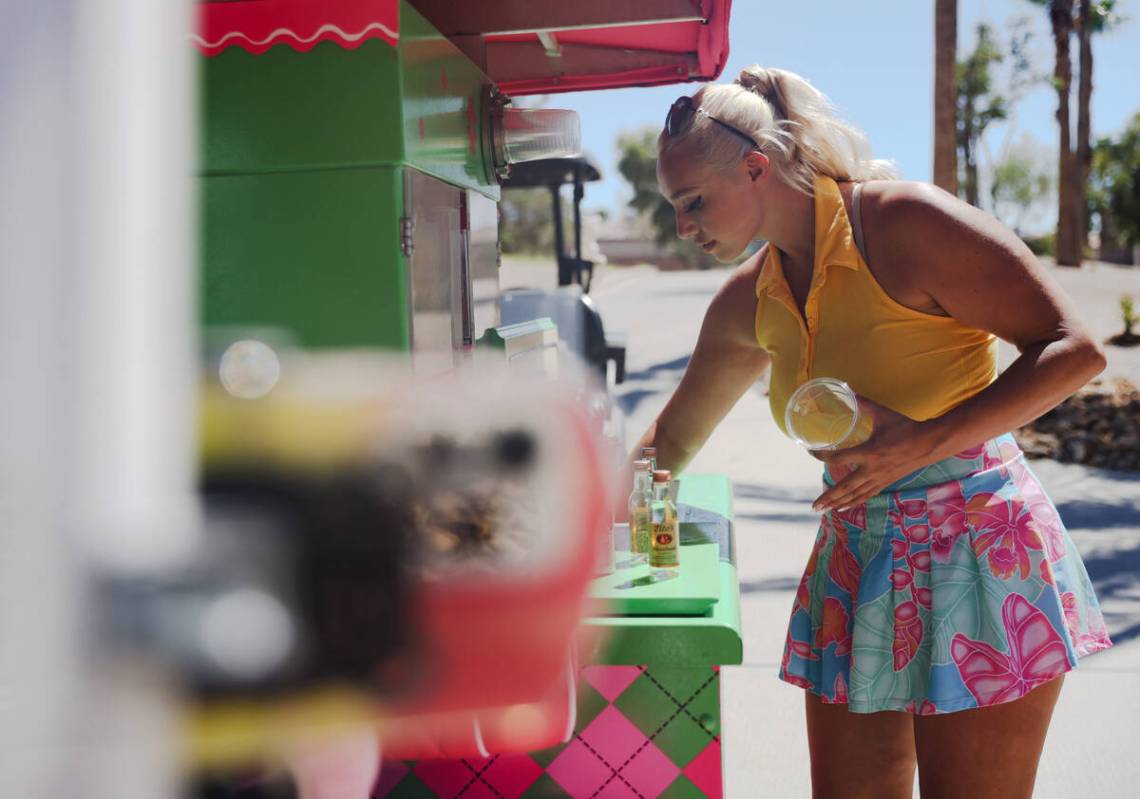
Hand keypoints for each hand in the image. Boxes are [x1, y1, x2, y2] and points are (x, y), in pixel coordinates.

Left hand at [810, 396, 940, 513]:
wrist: (930, 443)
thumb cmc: (905, 427)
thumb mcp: (883, 413)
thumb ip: (864, 403)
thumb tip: (849, 390)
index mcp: (869, 452)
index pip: (838, 458)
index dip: (822, 456)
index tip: (811, 452)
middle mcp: (872, 470)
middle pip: (845, 487)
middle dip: (829, 498)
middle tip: (813, 506)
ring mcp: (879, 479)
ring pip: (855, 495)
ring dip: (838, 504)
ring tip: (823, 510)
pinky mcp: (886, 482)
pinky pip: (867, 495)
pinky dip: (854, 502)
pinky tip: (844, 509)